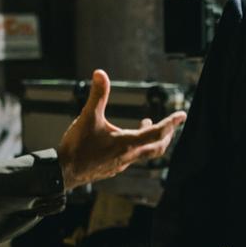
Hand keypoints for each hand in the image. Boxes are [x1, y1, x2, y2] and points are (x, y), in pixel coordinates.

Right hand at [57, 69, 186, 191]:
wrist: (63, 173)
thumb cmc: (77, 147)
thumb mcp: (87, 117)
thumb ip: (97, 95)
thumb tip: (100, 73)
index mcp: (127, 143)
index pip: (157, 132)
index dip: (172, 123)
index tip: (182, 115)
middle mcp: (129, 156)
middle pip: (157, 147)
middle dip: (167, 134)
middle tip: (173, 124)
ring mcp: (121, 164)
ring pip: (145, 153)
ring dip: (150, 139)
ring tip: (147, 123)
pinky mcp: (113, 168)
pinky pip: (132, 157)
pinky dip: (137, 146)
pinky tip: (124, 139)